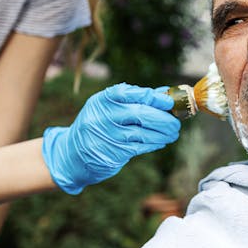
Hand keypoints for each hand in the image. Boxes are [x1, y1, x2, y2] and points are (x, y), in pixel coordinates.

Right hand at [42, 83, 179, 193]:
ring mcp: (108, 136)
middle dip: (163, 118)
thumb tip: (163, 93)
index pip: (130, 93)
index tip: (168, 102)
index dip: (153, 97)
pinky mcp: (113, 153)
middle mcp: (103, 116)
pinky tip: (162, 141)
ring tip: (173, 132)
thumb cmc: (97, 125)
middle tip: (176, 121)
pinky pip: (140, 147)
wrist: (72, 154)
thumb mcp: (107, 107)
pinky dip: (154, 143)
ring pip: (143, 132)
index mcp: (103, 100)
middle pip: (141, 113)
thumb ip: (133, 99)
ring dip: (163, 133)